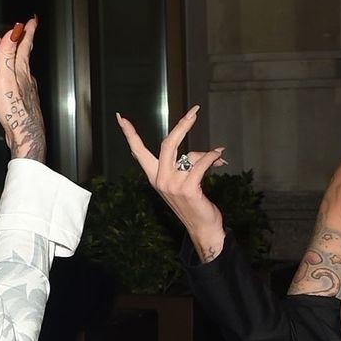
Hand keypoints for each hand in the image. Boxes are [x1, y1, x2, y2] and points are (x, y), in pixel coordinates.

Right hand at [0, 18, 45, 161]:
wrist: (23, 135)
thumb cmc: (16, 107)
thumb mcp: (7, 75)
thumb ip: (8, 52)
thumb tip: (14, 29)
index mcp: (21, 70)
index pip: (24, 46)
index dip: (27, 32)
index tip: (31, 21)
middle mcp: (21, 80)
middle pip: (10, 61)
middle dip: (2, 49)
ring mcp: (15, 95)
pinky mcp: (9, 109)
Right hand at [116, 105, 226, 257]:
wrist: (202, 228)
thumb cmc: (194, 204)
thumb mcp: (184, 181)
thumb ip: (186, 164)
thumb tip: (203, 151)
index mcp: (154, 177)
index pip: (138, 152)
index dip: (130, 134)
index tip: (121, 117)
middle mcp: (160, 180)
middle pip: (168, 143)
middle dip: (183, 125)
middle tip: (194, 112)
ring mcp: (173, 185)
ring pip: (190, 154)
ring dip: (206, 154)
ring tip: (217, 157)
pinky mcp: (188, 189)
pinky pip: (201, 163)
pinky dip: (213, 157)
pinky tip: (219, 157)